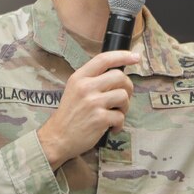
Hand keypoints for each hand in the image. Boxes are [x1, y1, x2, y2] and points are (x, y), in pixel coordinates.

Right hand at [37, 50, 138, 168]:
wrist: (58, 138)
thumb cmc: (70, 114)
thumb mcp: (74, 89)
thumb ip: (92, 80)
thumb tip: (118, 74)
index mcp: (79, 77)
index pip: (104, 59)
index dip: (122, 56)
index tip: (136, 57)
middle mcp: (86, 87)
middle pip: (119, 76)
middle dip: (128, 87)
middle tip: (123, 97)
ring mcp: (93, 103)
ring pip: (123, 96)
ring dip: (125, 107)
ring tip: (115, 114)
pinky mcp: (99, 119)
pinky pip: (120, 117)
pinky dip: (119, 124)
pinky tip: (112, 127)